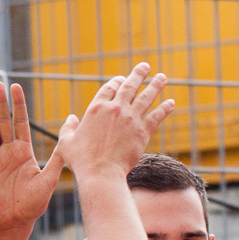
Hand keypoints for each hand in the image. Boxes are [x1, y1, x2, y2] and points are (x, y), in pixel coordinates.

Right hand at [0, 82, 62, 230]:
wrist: (16, 221)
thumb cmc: (34, 203)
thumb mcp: (49, 179)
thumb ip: (58, 157)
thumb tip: (71, 139)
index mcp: (24, 151)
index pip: (20, 122)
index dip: (18, 105)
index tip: (16, 86)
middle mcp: (8, 151)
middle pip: (3, 122)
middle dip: (1, 103)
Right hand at [57, 64, 173, 180]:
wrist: (101, 173)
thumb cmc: (82, 160)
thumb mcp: (67, 142)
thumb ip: (68, 128)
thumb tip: (70, 118)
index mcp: (96, 108)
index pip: (109, 87)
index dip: (116, 81)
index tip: (122, 79)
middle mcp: (115, 109)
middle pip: (129, 86)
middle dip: (138, 74)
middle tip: (146, 66)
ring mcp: (130, 119)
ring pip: (146, 97)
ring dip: (155, 86)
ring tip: (163, 77)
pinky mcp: (142, 132)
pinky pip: (156, 116)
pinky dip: (165, 109)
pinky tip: (171, 103)